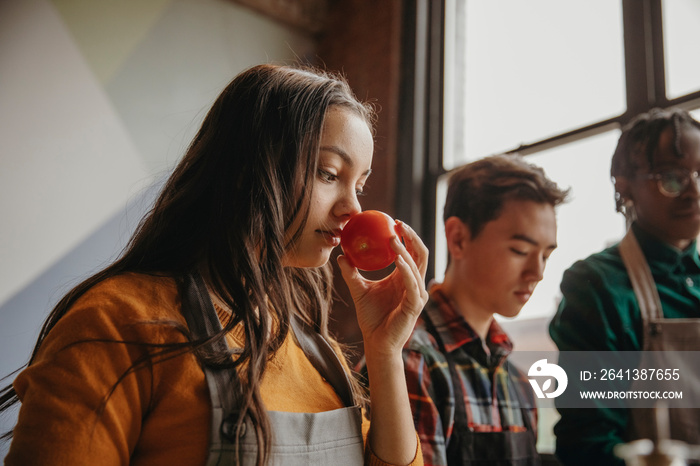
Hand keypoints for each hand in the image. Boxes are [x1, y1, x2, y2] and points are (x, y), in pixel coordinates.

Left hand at [337, 220, 428, 356]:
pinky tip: (397, 258)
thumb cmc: (371, 317)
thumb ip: (351, 273)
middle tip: (398, 224)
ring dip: (406, 250)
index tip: (394, 221)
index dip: (407, 235)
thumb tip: (341, 255)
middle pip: (421, 253)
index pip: (411, 251)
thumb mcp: (358, 290)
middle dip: (412, 236)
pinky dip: (406, 269)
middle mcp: (415, 283)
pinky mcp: (415, 305)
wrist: (376, 342)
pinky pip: (413, 283)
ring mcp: (417, 294)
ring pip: (417, 265)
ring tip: (393, 238)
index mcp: (404, 277)